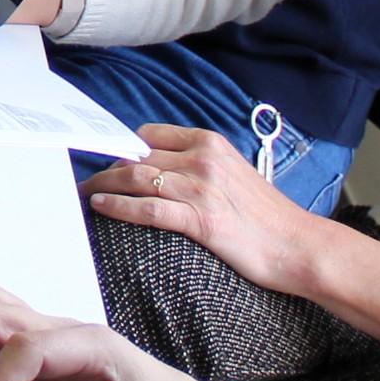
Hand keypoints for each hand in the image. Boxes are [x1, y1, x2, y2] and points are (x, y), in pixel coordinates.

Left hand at [80, 126, 317, 293]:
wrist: (298, 245)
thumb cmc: (266, 216)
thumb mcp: (233, 174)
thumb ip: (200, 165)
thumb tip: (161, 169)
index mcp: (210, 143)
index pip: (149, 135)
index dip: (120, 147)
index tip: (101, 157)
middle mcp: (203, 159)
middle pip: (136, 156)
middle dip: (104, 166)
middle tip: (81, 178)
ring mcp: (201, 188)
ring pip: (136, 178)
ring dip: (102, 184)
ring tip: (82, 193)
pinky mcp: (201, 219)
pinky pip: (148, 208)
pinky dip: (118, 206)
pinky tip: (101, 206)